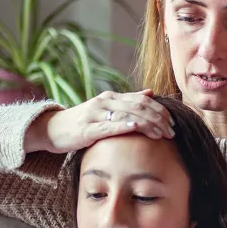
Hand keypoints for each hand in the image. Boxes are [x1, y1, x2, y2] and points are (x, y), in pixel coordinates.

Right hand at [24, 89, 176, 153]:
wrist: (53, 129)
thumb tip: (150, 93)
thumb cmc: (81, 123)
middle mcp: (105, 102)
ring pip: (126, 115)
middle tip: (171, 132)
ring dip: (147, 125)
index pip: (142, 101)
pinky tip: (135, 128)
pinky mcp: (87, 128)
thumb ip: (127, 102)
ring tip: (160, 134)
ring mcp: (95, 114)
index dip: (160, 111)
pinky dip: (123, 126)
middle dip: (158, 119)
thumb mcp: (105, 110)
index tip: (173, 123)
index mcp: (111, 98)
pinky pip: (108, 126)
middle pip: (138, 107)